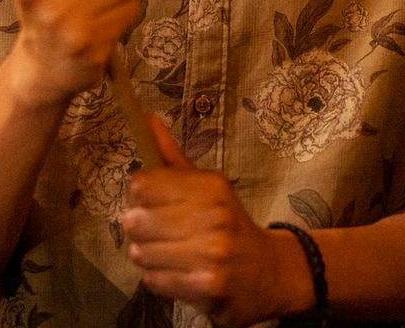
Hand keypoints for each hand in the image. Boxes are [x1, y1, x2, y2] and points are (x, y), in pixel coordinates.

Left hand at [123, 117, 309, 325]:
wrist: (269, 273)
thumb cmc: (229, 224)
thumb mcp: (208, 187)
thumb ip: (172, 158)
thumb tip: (147, 119)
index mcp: (210, 186)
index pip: (141, 184)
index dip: (138, 196)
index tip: (151, 203)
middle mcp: (212, 216)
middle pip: (135, 220)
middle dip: (140, 229)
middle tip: (159, 233)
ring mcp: (211, 253)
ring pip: (140, 253)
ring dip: (148, 256)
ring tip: (169, 254)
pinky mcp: (207, 286)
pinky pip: (153, 280)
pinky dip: (159, 278)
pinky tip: (178, 273)